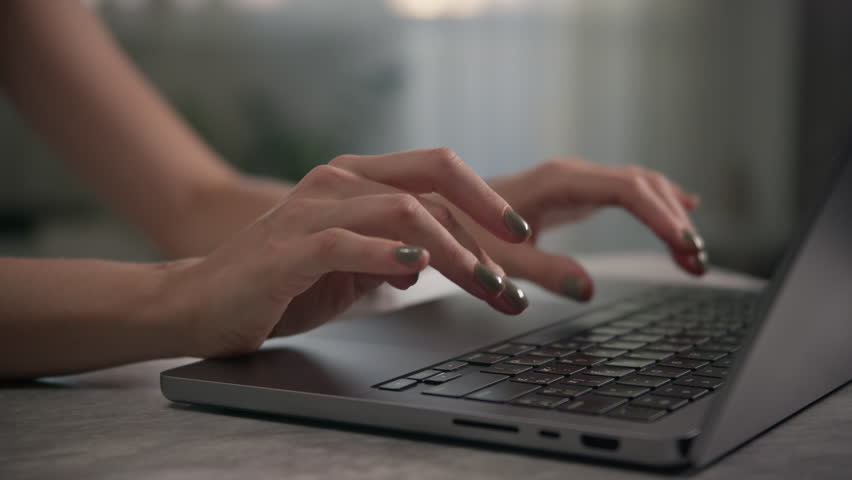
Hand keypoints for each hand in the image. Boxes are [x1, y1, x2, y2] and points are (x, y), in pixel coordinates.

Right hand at [164, 148, 535, 357]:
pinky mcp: (290, 247)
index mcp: (356, 180)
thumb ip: (391, 255)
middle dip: (484, 223)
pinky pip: (348, 243)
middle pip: (431, 182)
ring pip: (402, 212)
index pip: (436, 172)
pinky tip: (415, 267)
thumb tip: (432, 259)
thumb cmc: (279, 285)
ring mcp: (312, 210)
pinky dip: (388, 254)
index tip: (522, 236)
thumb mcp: (351, 268)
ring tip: (484, 283)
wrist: (202, 303)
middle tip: (518, 263)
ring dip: (453, 251)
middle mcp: (338, 182)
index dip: (485, 201)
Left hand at [447, 158, 705, 300]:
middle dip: (674, 220)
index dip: (662, 217)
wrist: (441, 210)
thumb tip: (588, 288)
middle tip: (698, 261)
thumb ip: (544, 272)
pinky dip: (656, 206)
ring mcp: (575, 179)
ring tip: (693, 255)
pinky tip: (680, 213)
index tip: (686, 247)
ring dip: (669, 215)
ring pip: (639, 186)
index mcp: (559, 181)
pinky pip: (627, 192)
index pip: (628, 190)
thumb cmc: (464, 233)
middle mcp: (572, 173)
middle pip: (642, 185)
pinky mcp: (574, 191)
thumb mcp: (500, 261)